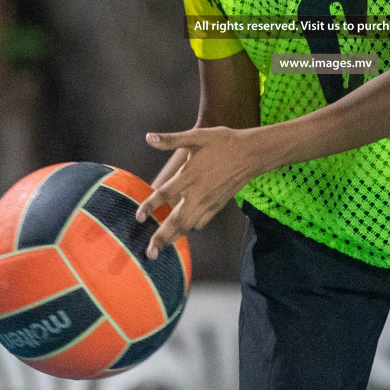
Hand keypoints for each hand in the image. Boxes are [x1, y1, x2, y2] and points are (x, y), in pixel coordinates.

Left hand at [137, 126, 268, 259]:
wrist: (251, 153)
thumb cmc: (223, 142)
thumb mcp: (197, 136)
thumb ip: (172, 139)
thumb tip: (149, 137)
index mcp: (191, 175)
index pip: (165, 193)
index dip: (150, 206)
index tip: (137, 217)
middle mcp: (199, 192)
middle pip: (177, 220)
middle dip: (162, 237)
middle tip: (150, 253)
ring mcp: (209, 202)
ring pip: (189, 225)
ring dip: (174, 238)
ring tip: (160, 251)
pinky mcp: (218, 205)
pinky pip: (201, 222)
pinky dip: (190, 230)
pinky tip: (182, 233)